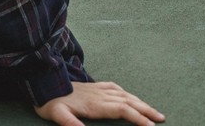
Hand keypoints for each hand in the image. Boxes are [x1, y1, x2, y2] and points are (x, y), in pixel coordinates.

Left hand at [35, 81, 164, 125]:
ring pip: (124, 94)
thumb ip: (71, 123)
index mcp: (96, 104)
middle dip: (146, 110)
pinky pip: (114, 88)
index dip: (138, 117)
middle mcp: (100, 95)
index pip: (122, 110)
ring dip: (140, 102)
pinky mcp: (92, 85)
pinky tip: (129, 96)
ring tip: (153, 110)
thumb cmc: (50, 102)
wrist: (42, 83)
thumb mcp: (57, 115)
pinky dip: (126, 93)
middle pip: (128, 101)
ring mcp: (97, 89)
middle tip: (162, 118)